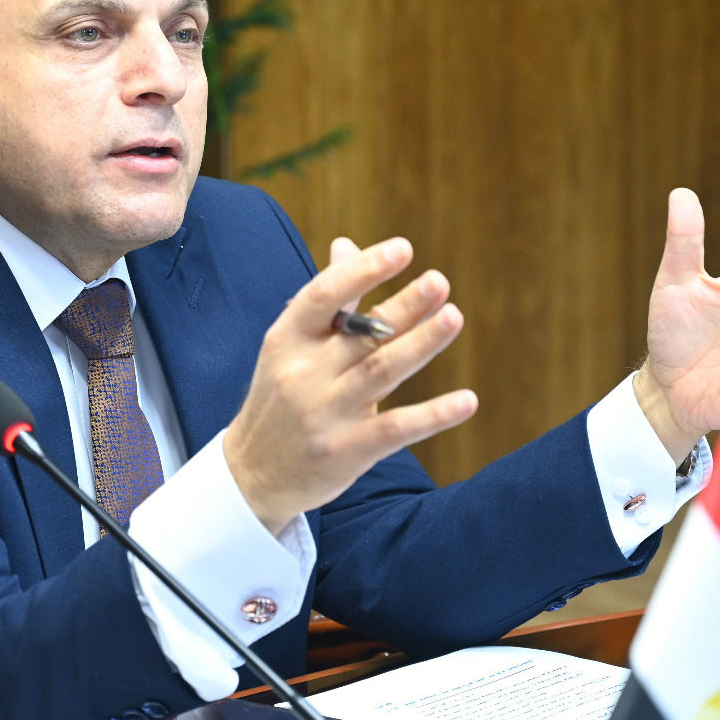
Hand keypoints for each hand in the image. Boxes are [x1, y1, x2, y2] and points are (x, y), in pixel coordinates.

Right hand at [224, 237, 478, 534]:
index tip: (402, 249)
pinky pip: (395, 429)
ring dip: (420, 344)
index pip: (323, 296)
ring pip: (380, 373)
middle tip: (440, 281)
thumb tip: (347, 245)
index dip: (362, 270)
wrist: (252, 474)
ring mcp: (324, 414)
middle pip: (361, 334)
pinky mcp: (346, 452)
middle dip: (403, 306)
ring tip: (453, 317)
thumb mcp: (290, 348)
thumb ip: (327, 302)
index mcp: (286, 339)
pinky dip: (433, 416)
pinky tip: (467, 400)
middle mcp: (303, 374)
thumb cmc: (280, 398)